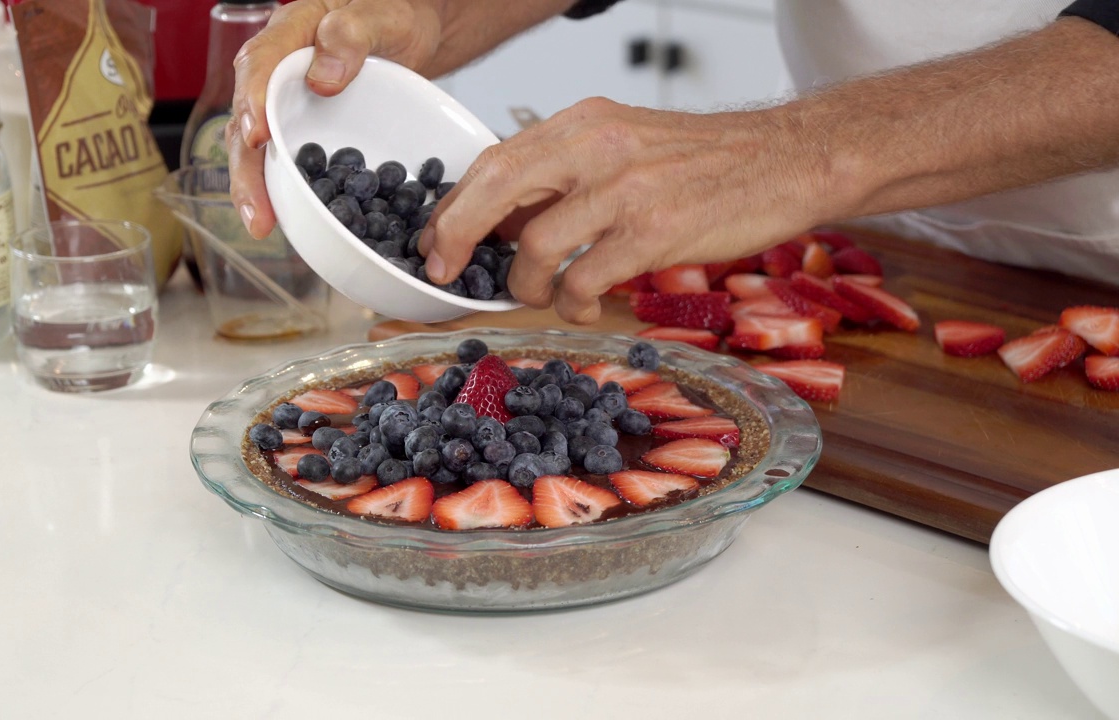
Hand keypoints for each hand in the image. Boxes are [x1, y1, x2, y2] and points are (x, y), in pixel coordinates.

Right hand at [226, 0, 445, 237]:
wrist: (412, 29)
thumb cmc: (394, 13)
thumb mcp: (382, 15)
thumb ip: (351, 35)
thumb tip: (321, 80)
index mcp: (290, 32)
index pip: (258, 64)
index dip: (253, 101)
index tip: (256, 137)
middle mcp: (277, 71)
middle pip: (246, 118)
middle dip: (246, 166)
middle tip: (256, 206)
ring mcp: (287, 103)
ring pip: (257, 147)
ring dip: (255, 187)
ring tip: (261, 224)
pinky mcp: (304, 130)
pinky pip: (286, 160)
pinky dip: (283, 190)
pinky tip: (287, 221)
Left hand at [418, 97, 835, 323]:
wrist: (787, 159)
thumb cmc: (706, 160)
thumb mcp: (625, 142)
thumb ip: (566, 172)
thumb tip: (503, 218)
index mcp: (585, 123)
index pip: (494, 159)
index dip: (454, 205)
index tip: (435, 240)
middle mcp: (598, 146)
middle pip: (496, 189)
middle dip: (456, 236)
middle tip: (445, 272)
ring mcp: (626, 190)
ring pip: (534, 244)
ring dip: (525, 283)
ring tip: (540, 295)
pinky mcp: (654, 232)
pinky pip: (584, 279)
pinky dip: (572, 302)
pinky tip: (585, 306)